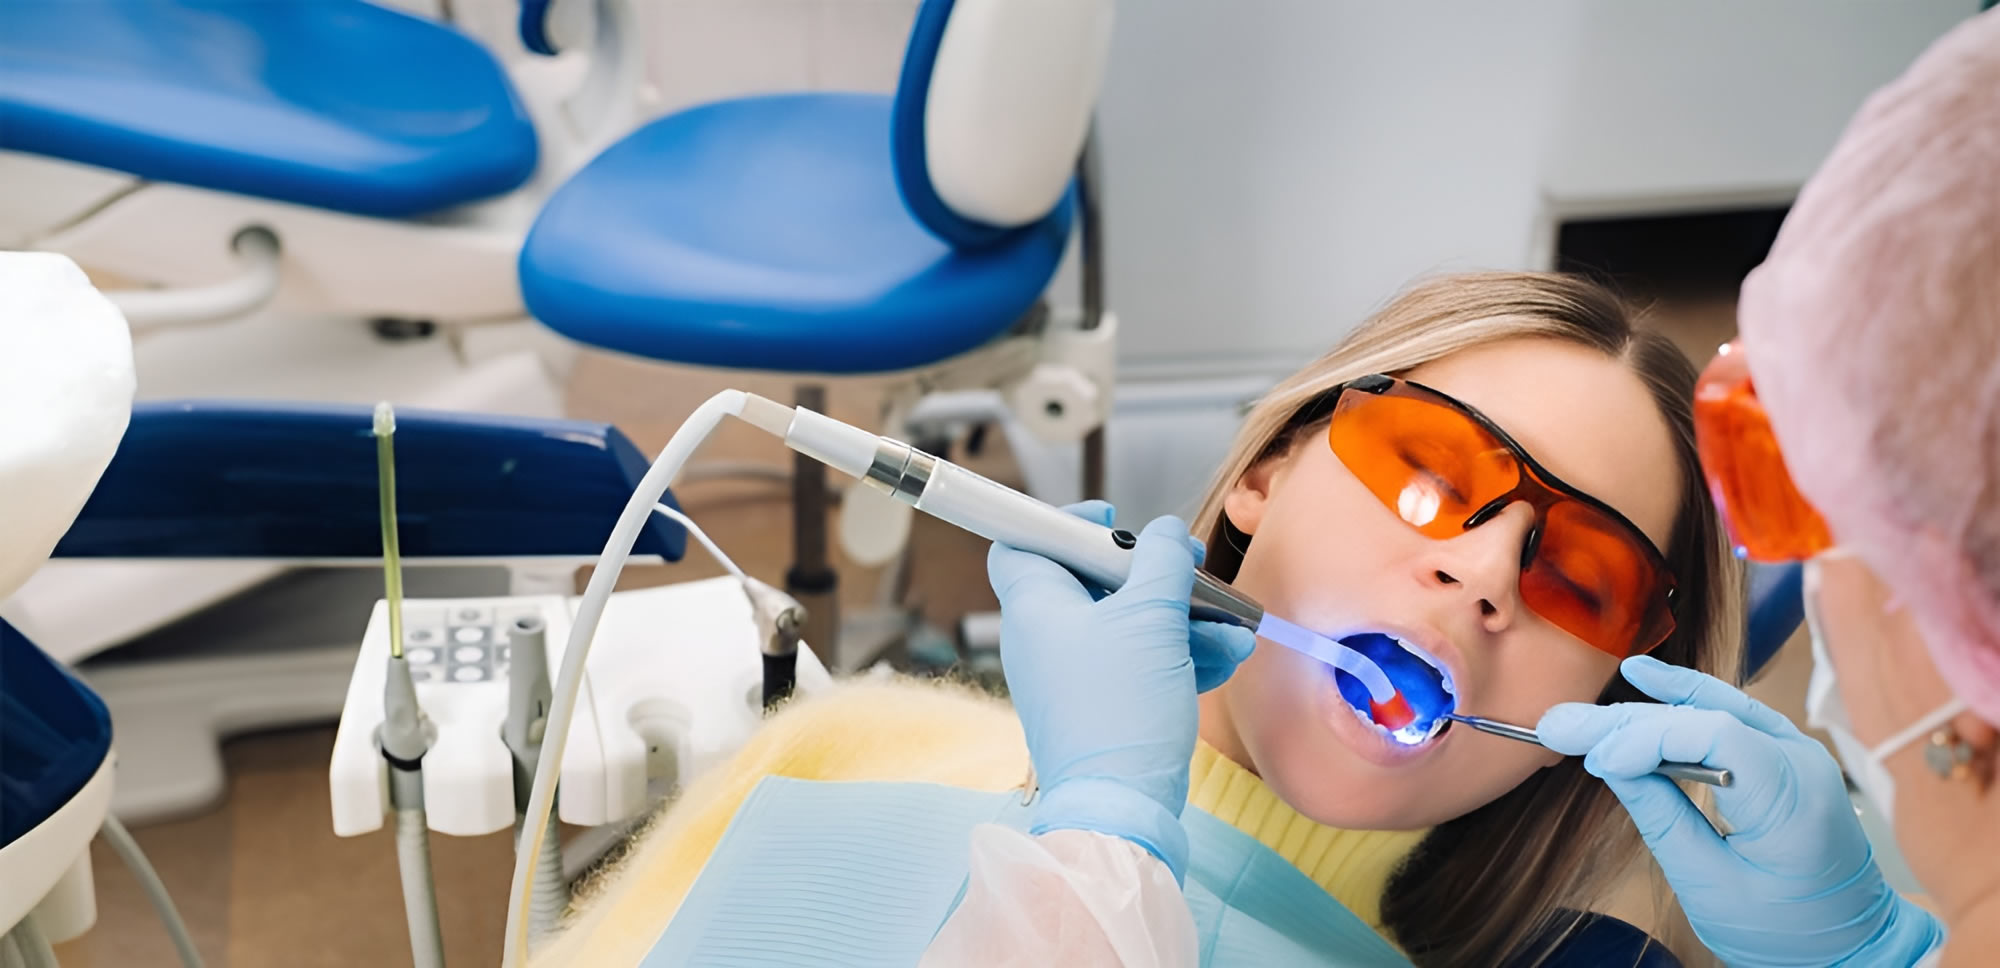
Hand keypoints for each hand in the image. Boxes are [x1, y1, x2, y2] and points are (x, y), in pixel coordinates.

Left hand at [988, 502, 1255, 882]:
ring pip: (1127, 625)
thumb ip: (1161, 562)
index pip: (1022, 543)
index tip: (1110, 523)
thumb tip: (1162, 532)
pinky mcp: (1102, 708)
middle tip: (1190, 568)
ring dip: (1183, 618)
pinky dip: (1180, 656)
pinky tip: (1229, 656)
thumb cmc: (1120, 708)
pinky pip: (1139, 665)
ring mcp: (1073, 676)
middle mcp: (1045, 639)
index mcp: (1035, 606)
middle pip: (1092, 581)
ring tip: (1232, 625)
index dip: (1063, 523)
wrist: (1122, 807)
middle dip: (1152, 573)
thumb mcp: (1150, 619)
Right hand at [1538, 655, 1943, 967]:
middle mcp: (1802, 761)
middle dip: (1625, 723)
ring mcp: (1798, 752)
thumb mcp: (1712, 888)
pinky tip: (1645, 678)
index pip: (1713, 736)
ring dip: (1644, 708)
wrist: (1854, 944)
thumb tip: (1612, 764)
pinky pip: (1729, 713)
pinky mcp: (1785, 756)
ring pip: (1713, 707)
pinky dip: (1683, 701)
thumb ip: (1662, 819)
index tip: (1593, 759)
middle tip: (1559, 726)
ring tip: (1585, 711)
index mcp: (1793, 801)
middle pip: (1703, 717)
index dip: (1645, 737)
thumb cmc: (1789, 933)